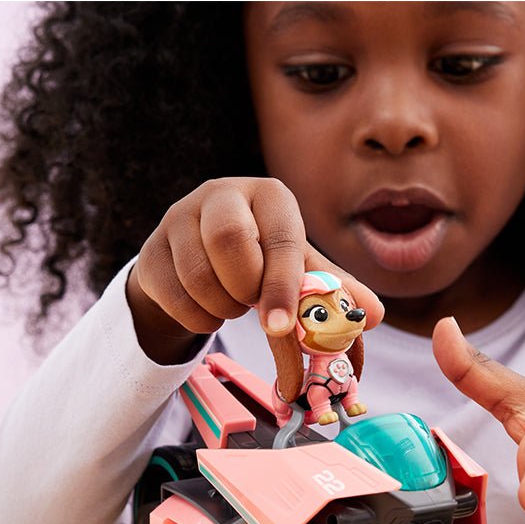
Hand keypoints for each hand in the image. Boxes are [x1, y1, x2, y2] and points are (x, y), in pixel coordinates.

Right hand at [126, 177, 383, 363]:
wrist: (199, 260)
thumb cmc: (261, 260)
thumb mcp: (300, 269)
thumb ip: (333, 289)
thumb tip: (373, 315)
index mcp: (269, 195)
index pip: (278, 236)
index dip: (282, 284)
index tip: (280, 328)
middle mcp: (221, 195)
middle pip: (228, 238)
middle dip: (244, 287)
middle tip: (252, 305)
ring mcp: (178, 219)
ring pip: (196, 272)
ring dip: (221, 306)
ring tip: (233, 304)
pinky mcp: (151, 251)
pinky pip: (172, 295)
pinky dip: (197, 318)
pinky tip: (209, 309)